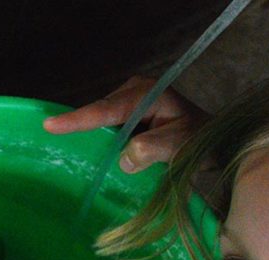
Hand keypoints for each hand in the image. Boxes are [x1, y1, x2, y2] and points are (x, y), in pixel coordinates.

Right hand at [43, 76, 207, 173]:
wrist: (218, 142)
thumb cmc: (202, 142)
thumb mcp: (181, 146)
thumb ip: (153, 149)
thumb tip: (124, 158)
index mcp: (146, 93)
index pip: (106, 109)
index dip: (78, 119)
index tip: (50, 125)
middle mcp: (135, 92)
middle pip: (100, 114)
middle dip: (83, 130)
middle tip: (56, 145)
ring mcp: (132, 103)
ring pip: (103, 122)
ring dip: (95, 140)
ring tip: (76, 155)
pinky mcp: (132, 116)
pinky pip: (111, 129)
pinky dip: (105, 143)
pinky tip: (98, 157)